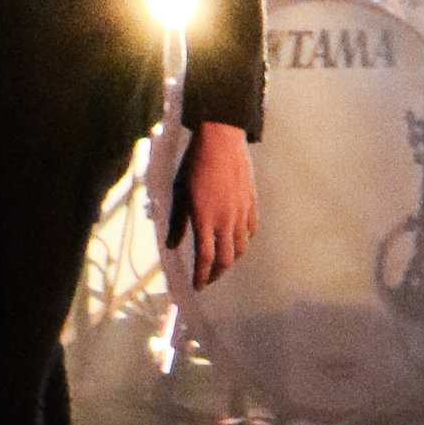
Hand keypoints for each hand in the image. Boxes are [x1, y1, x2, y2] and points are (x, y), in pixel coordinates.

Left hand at [166, 120, 257, 292]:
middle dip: (216, 274)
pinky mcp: (251, 201)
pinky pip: (251, 229)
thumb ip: (178, 221)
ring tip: (222, 262)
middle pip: (225, 259)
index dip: (201, 277)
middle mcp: (225, 220)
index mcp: (205, 219)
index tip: (197, 286)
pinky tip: (238, 240)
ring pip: (241, 247)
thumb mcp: (179, 192)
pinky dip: (245, 240)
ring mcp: (241, 211)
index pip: (204, 259)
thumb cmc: (195, 163)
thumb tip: (172, 245)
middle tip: (208, 278)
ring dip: (231, 260)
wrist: (220, 138)